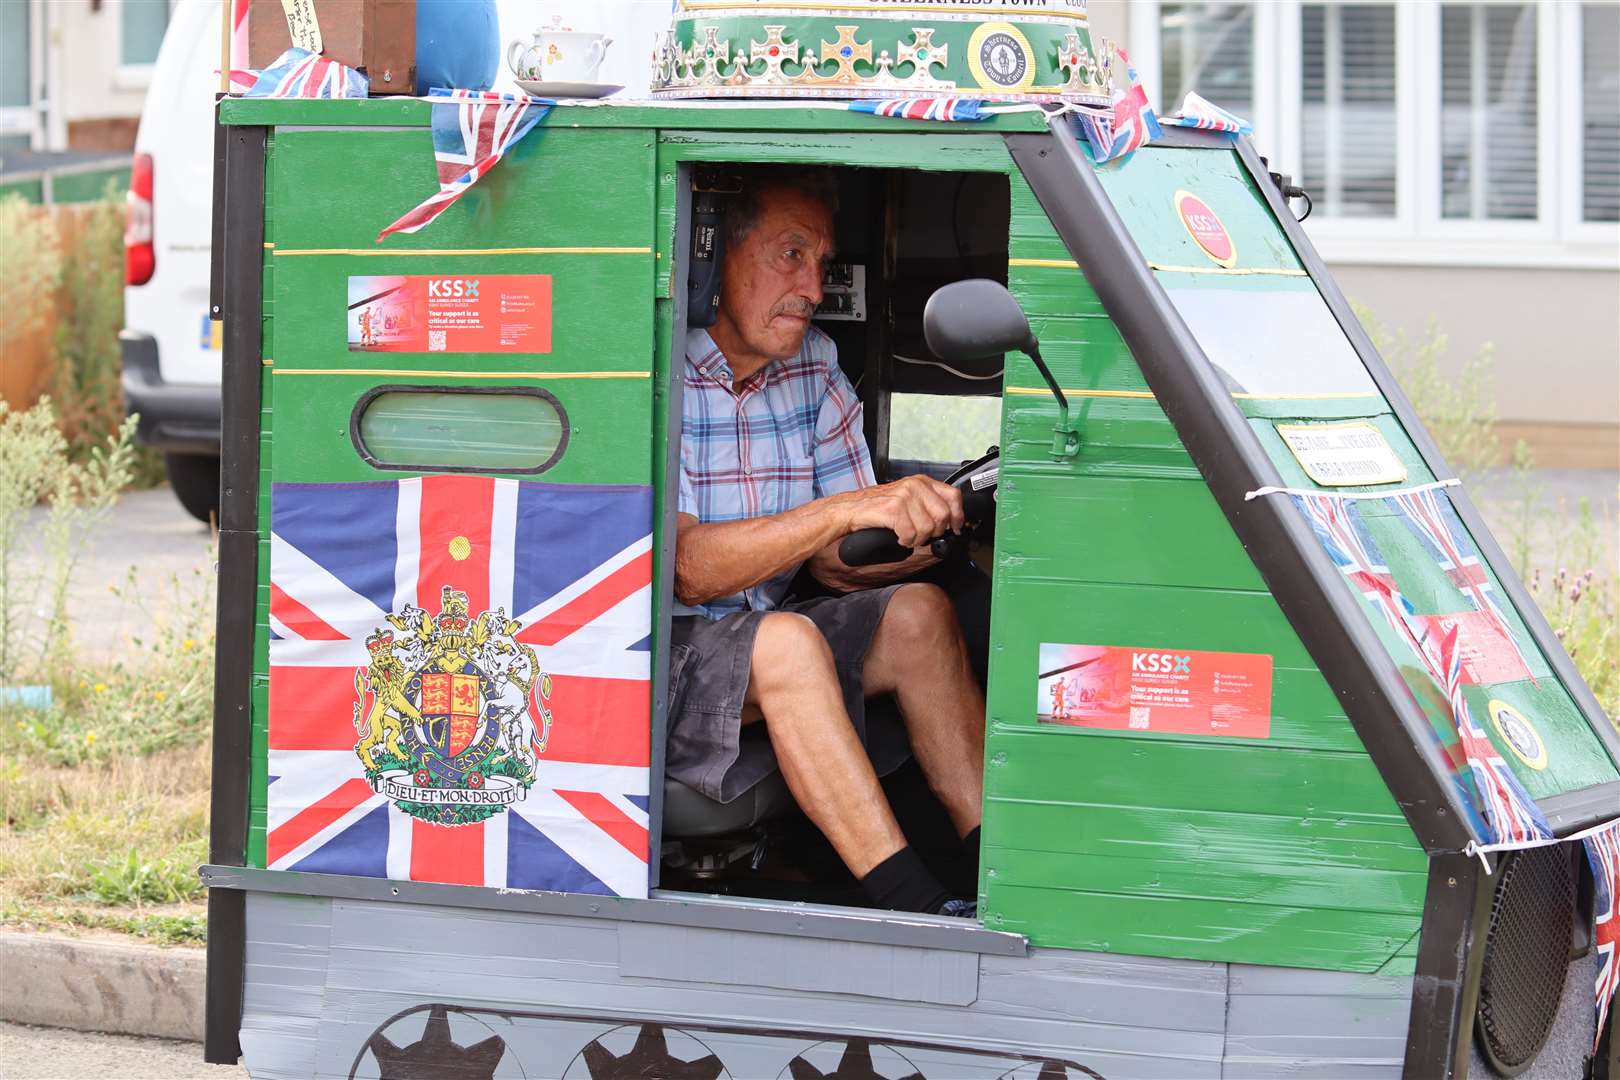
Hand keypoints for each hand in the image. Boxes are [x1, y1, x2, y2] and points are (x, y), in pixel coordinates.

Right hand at [839, 475, 964, 548]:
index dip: (958, 516)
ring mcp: (904, 496)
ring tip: (906, 535)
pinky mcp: (894, 509)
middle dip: (934, 532)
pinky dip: (905, 540)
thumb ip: (928, 504)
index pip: (953, 496)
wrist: (850, 509)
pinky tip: (898, 536)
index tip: (955, 528)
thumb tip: (951, 522)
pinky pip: (911, 534)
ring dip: (917, 538)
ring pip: (927, 528)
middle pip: (943, 516)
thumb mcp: (907, 499)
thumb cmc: (877, 507)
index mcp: (921, 482)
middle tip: (921, 535)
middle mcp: (915, 486)